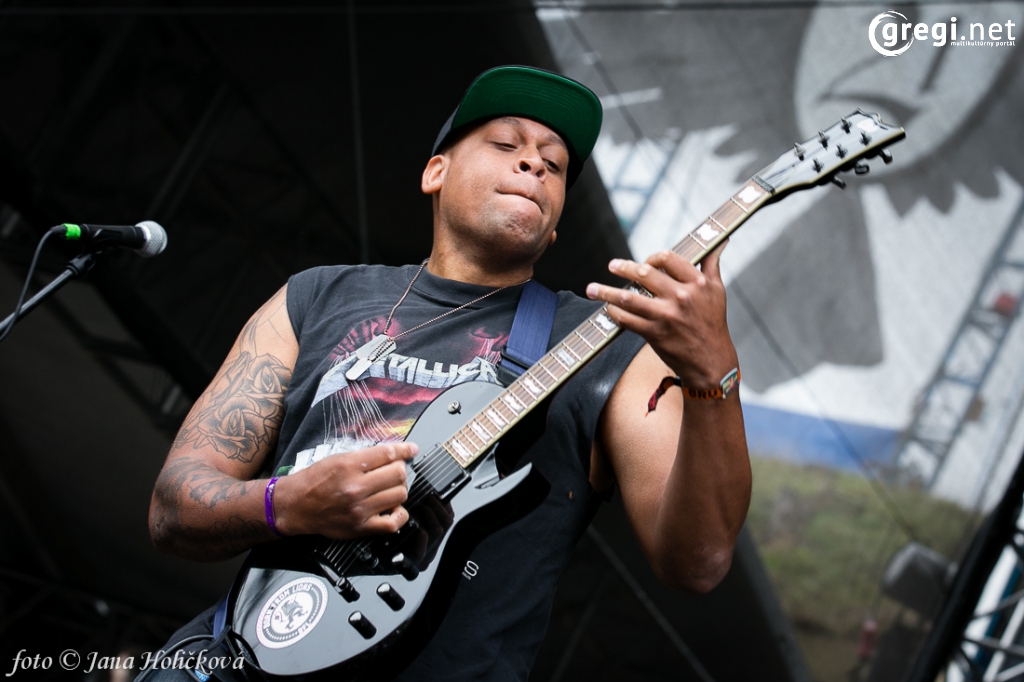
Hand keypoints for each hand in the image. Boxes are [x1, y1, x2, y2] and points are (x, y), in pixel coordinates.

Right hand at [273, 442, 418, 539]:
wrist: (294, 506)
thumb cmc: (314, 481)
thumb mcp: (336, 458)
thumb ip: (365, 456)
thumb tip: (394, 452)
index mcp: (348, 465)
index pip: (388, 454)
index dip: (404, 450)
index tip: (411, 450)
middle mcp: (355, 487)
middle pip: (398, 474)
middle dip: (399, 469)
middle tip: (393, 471)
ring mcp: (359, 509)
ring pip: (400, 495)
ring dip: (399, 489)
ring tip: (389, 488)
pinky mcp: (360, 527)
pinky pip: (393, 523)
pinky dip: (399, 515)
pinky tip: (393, 508)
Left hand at [585, 243, 737, 389]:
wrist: (712, 361)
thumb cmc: (713, 323)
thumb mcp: (718, 290)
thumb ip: (712, 264)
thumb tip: (718, 240)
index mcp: (697, 283)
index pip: (667, 258)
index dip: (652, 258)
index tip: (643, 263)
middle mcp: (682, 297)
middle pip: (644, 274)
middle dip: (622, 268)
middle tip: (612, 265)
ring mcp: (666, 316)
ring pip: (628, 297)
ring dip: (606, 292)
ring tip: (591, 289)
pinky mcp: (655, 334)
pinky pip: (627, 319)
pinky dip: (613, 313)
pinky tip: (608, 309)